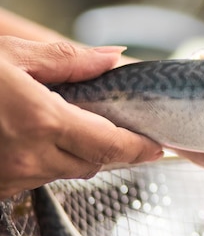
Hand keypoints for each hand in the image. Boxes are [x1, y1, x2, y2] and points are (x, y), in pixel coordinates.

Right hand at [0, 37, 162, 198]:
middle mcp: (29, 157)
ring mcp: (9, 178)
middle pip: (92, 163)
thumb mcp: (9, 55)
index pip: (110, 145)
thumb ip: (66, 59)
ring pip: (62, 173)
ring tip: (55, 126)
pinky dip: (40, 162)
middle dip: (105, 147)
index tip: (156, 146)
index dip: (139, 148)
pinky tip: (26, 140)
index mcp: (42, 121)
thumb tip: (111, 58)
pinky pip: (33, 180)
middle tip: (111, 129)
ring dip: (70, 154)